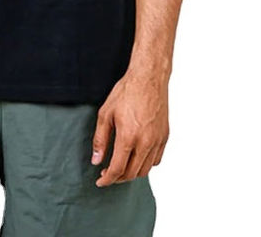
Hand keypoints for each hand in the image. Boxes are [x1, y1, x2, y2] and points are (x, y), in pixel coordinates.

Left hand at [91, 68, 168, 186]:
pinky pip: (156, 160)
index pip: (117, 169)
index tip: (100, 181)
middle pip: (132, 173)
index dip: (107, 179)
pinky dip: (145, 164)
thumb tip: (96, 160)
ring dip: (132, 173)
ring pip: (145, 170)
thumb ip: (100, 139)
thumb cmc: (126, 92)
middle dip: (118, 178)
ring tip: (121, 167)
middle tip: (108, 174)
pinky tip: (136, 157)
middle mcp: (145, 142)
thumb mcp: (106, 114)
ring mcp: (157, 140)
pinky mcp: (165, 136)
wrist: (148, 78)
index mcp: (128, 137)